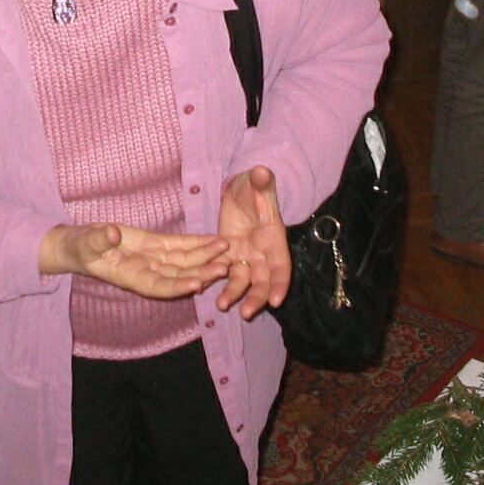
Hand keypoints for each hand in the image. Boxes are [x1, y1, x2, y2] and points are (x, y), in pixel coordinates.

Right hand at [41, 223, 228, 298]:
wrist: (80, 244)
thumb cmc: (79, 247)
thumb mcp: (85, 243)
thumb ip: (99, 239)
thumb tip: (112, 234)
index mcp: (130, 277)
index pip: (157, 286)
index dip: (177, 286)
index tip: (196, 284)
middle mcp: (148, 272)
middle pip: (179, 276)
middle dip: (202, 273)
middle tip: (225, 268)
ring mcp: (154, 259)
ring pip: (185, 262)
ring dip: (207, 258)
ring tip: (228, 252)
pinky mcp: (157, 245)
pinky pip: (181, 246)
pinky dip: (198, 244)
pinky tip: (216, 241)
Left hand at [216, 166, 290, 319]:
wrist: (240, 190)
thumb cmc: (254, 187)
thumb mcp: (258, 184)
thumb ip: (261, 183)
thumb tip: (261, 172)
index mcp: (274, 240)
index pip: (281, 266)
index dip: (280, 283)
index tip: (276, 301)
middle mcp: (262, 253)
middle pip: (263, 281)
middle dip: (256, 298)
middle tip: (245, 313)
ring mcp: (245, 256)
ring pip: (242, 280)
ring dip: (234, 294)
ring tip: (222, 305)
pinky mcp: (228, 255)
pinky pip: (222, 271)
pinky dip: (215, 280)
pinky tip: (202, 289)